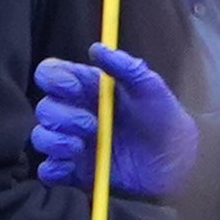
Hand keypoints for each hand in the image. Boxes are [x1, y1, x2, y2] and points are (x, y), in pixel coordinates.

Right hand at [29, 46, 192, 200]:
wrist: (179, 159)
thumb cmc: (164, 117)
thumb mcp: (151, 88)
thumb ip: (127, 67)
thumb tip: (97, 48)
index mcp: (86, 88)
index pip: (50, 74)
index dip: (53, 79)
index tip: (73, 88)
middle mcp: (73, 113)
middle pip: (44, 108)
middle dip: (62, 116)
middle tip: (92, 125)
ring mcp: (72, 142)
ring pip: (41, 137)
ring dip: (55, 140)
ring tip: (81, 146)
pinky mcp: (74, 171)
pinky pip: (48, 171)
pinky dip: (53, 169)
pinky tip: (71, 166)